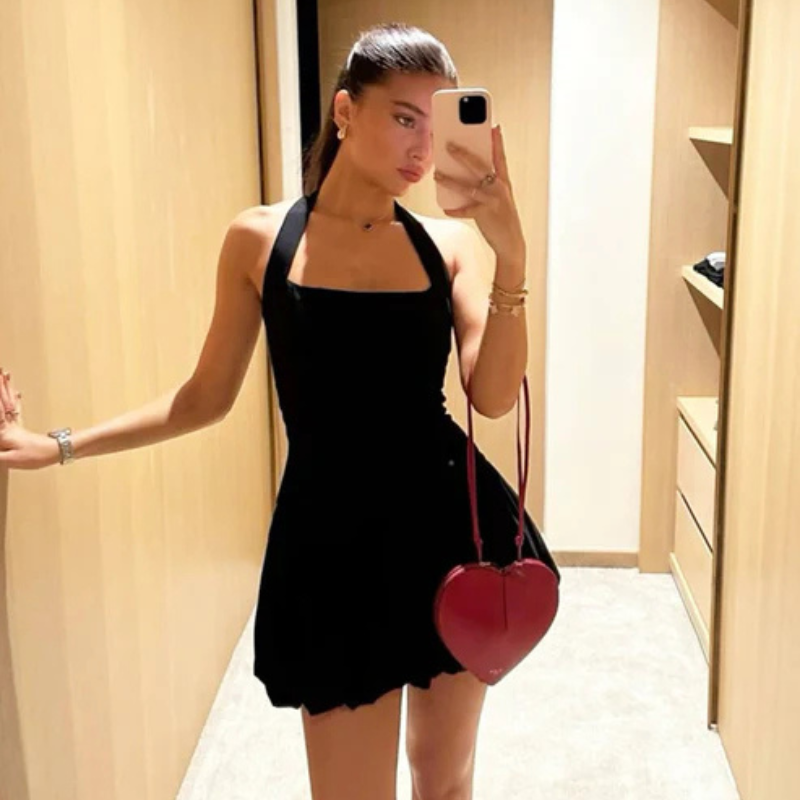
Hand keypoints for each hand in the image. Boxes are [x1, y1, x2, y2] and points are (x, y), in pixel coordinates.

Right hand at [0, 368, 59, 469]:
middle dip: (1, 386)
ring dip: (7, 389)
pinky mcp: (21, 429)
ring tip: (6, 375)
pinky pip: (16, 409)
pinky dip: (15, 399)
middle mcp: (10, 425)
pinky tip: (18, 393)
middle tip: (0, 370)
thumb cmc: (36, 456)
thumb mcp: (11, 459)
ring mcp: (16, 425)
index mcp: (5, 431)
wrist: (57, 452)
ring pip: (10, 402)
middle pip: (4, 401)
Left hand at [433, 125, 526, 264]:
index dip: (497, 142)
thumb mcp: (500, 198)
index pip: (500, 158)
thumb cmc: (502, 219)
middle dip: (463, 154)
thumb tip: (467, 175)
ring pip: (468, 186)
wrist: (511, 242)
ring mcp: (493, 200)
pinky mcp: (485, 214)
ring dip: (451, 180)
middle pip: (480, 166)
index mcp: (504, 182)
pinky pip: (467, 210)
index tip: (494, 127)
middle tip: (449, 145)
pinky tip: (446, 208)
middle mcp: (499, 188)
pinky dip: (455, 210)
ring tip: (437, 175)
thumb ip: (488, 185)